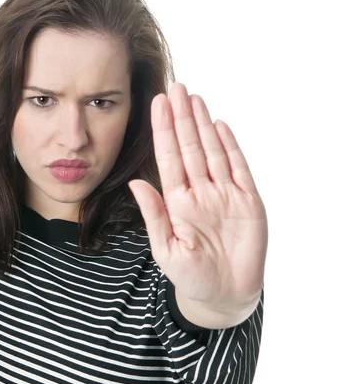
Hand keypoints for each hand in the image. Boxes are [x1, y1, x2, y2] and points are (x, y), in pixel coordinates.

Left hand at [128, 82, 267, 327]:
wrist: (223, 295)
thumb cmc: (191, 276)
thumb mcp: (167, 249)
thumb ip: (154, 215)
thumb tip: (135, 183)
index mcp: (178, 202)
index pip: (168, 158)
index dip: (163, 130)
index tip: (156, 104)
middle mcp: (201, 192)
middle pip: (190, 147)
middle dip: (182, 118)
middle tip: (175, 88)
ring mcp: (225, 194)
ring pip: (212, 151)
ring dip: (203, 125)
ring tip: (194, 99)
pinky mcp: (248, 201)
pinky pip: (239, 169)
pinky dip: (231, 147)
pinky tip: (219, 126)